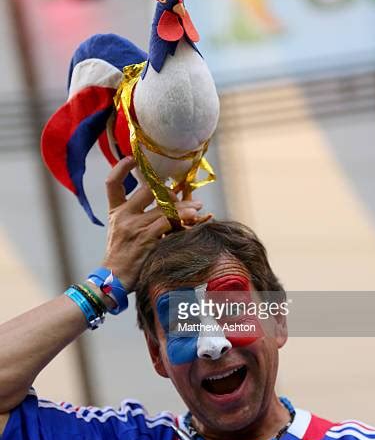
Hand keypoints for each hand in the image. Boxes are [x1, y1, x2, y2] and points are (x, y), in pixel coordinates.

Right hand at [101, 157, 202, 291]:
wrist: (112, 281)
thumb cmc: (122, 257)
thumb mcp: (120, 232)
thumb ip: (135, 216)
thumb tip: (161, 206)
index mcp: (115, 212)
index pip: (111, 183)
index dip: (121, 167)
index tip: (133, 158)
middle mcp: (123, 216)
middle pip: (147, 191)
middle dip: (168, 190)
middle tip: (183, 191)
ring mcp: (134, 227)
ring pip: (163, 207)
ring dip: (184, 206)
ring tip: (198, 207)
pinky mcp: (145, 239)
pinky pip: (168, 223)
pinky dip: (183, 219)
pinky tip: (194, 218)